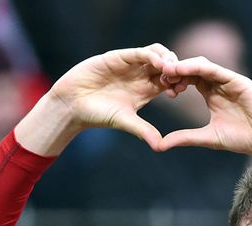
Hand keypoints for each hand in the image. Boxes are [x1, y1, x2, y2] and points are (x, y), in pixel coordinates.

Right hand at [48, 43, 178, 147]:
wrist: (72, 105)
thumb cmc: (97, 115)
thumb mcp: (125, 121)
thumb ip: (143, 130)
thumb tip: (161, 147)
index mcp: (146, 89)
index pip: (170, 80)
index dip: (178, 82)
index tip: (180, 91)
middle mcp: (140, 75)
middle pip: (167, 64)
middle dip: (176, 68)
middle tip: (179, 78)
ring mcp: (130, 65)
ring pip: (156, 54)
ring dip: (167, 59)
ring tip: (171, 70)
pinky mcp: (117, 57)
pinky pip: (139, 53)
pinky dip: (151, 56)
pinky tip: (159, 64)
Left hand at [156, 56, 251, 159]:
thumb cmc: (243, 140)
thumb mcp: (207, 138)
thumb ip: (185, 137)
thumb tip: (160, 145)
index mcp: (212, 95)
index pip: (189, 80)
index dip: (174, 81)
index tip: (161, 89)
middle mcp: (220, 85)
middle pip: (193, 69)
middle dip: (176, 71)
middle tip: (161, 77)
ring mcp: (229, 81)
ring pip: (202, 65)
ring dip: (184, 66)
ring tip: (169, 71)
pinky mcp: (238, 81)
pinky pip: (215, 69)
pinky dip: (199, 67)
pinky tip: (185, 70)